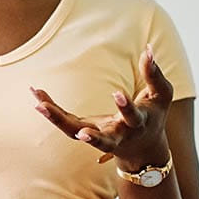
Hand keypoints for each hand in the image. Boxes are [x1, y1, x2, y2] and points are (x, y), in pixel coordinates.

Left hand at [32, 45, 172, 168]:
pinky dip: (51, 110)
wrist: (144, 149)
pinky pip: (64, 123)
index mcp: (137, 125)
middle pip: (100, 138)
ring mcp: (98, 138)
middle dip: (90, 135)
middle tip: (80, 132)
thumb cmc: (154, 116)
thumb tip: (148, 49)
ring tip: (39, 103)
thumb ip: (154, 74)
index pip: (132, 117)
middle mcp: (117, 136)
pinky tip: (37, 95)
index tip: (117, 93)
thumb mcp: (161, 95)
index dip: (126, 106)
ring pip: (74, 133)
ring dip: (56, 119)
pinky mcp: (84, 133)